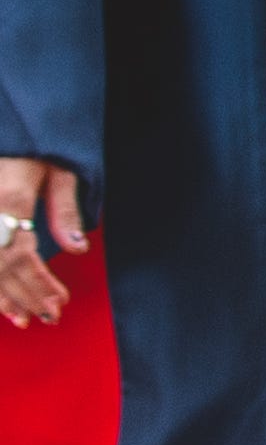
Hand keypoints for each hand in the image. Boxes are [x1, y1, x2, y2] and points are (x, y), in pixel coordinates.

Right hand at [0, 156, 84, 326]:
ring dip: (1, 296)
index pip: (24, 254)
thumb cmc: (37, 147)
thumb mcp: (60, 170)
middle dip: (24, 295)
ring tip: (22, 319)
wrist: (10, 125)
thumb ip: (65, 211)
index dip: (40, 283)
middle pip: (1, 266)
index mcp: (10, 198)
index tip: (59, 302)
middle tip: (47, 317)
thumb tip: (77, 249)